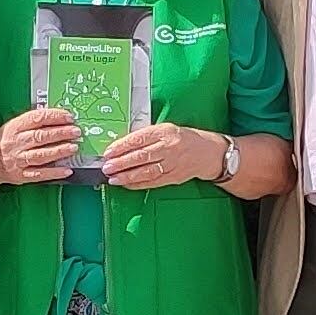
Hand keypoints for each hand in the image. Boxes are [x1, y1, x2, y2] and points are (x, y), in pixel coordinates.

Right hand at [0, 105, 82, 188]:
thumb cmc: (4, 142)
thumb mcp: (13, 126)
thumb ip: (32, 122)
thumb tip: (58, 118)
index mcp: (14, 127)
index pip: (36, 118)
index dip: (54, 116)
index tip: (68, 116)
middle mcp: (16, 143)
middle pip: (40, 136)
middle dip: (61, 133)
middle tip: (76, 131)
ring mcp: (18, 160)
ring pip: (41, 155)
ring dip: (59, 151)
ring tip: (73, 147)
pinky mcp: (21, 175)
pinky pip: (40, 174)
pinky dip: (54, 172)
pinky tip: (67, 169)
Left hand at [100, 122, 222, 191]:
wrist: (208, 152)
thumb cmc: (183, 139)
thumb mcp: (166, 130)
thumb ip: (146, 137)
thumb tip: (121, 146)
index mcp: (165, 132)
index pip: (139, 139)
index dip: (121, 146)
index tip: (108, 152)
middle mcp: (169, 147)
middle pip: (141, 156)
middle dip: (121, 163)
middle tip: (107, 167)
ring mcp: (172, 163)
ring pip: (146, 171)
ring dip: (127, 176)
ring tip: (113, 178)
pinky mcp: (173, 177)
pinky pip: (152, 182)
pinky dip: (138, 184)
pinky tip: (126, 184)